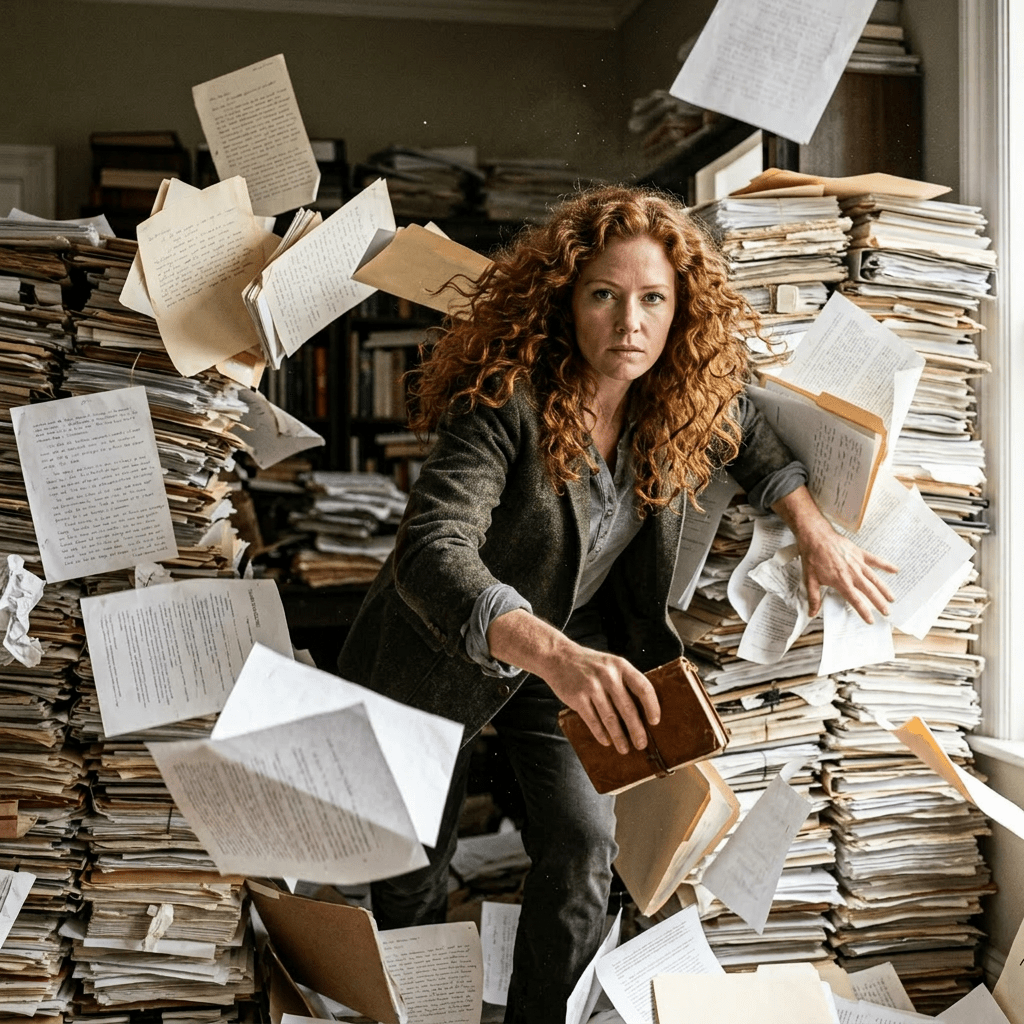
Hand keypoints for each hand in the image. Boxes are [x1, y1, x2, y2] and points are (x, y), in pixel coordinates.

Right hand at [542, 647, 660, 754]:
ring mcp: (591, 686)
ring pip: (610, 718)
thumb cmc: (589, 664)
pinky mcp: (577, 697)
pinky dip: (601, 733)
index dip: (652, 706)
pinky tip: (606, 741)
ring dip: (619, 736)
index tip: (655, 722)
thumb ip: (624, 681)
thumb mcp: (610, 664)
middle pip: (627, 708)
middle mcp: (608, 675)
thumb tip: (641, 710)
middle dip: (636, 729)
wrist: (558, 656)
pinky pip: (593, 720)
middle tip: (642, 743)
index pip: (643, 687)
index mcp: (620, 666)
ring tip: (625, 748)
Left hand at [772, 485, 897, 622]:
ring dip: (884, 589)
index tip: (870, 620)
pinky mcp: (859, 553)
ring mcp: (858, 563)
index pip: (855, 600)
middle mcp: (852, 574)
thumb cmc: (812, 557)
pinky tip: (895, 570)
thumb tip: (812, 613)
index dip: (864, 611)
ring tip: (892, 598)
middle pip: (870, 591)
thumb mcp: (810, 580)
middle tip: (886, 612)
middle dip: (879, 603)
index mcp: (841, 582)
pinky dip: (886, 565)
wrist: (816, 537)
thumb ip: (813, 598)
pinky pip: (875, 560)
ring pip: (875, 578)